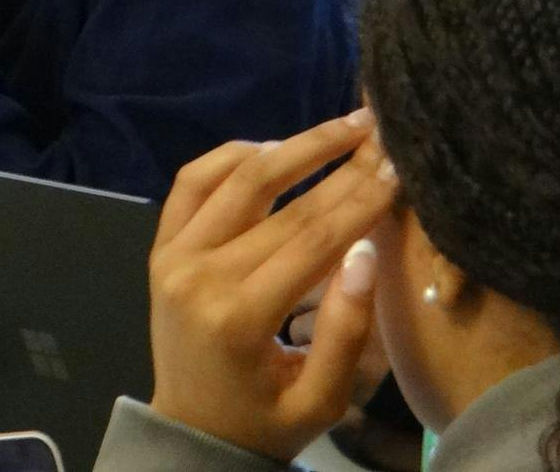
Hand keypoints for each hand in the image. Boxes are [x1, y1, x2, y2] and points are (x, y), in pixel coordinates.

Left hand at [144, 110, 397, 463]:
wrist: (190, 431)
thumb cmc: (265, 421)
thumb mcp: (320, 401)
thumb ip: (346, 333)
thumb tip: (365, 252)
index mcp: (239, 317)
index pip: (311, 241)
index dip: (359, 199)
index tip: (398, 168)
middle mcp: (199, 275)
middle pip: (280, 205)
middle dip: (337, 166)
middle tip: (378, 133)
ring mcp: (173, 255)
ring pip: (235, 179)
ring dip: (291, 146)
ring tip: (341, 127)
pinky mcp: (161, 246)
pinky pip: (192, 182)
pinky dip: (230, 156)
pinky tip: (274, 146)